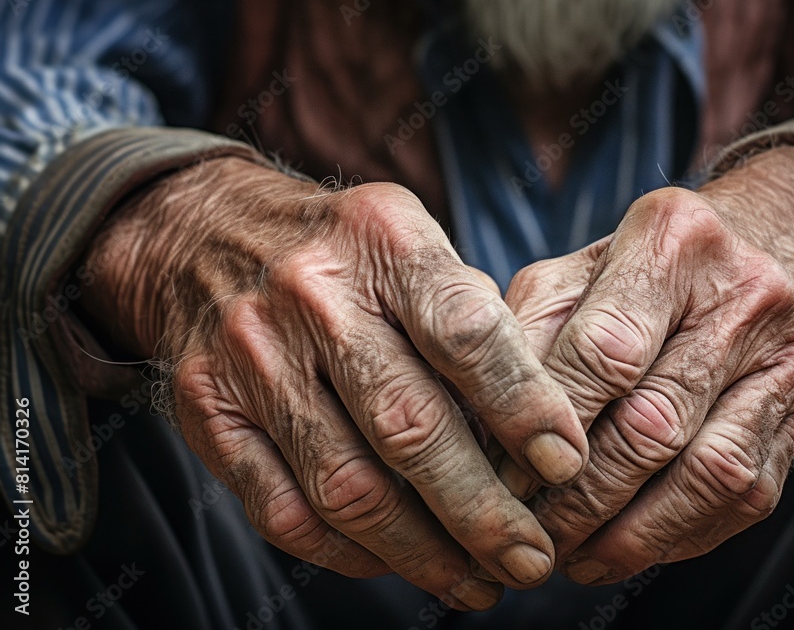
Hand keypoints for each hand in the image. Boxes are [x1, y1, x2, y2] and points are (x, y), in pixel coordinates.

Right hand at [80, 157, 588, 608]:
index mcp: (383, 241)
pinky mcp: (208, 411)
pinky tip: (397, 564)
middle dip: (482, 510)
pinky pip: (283, 509)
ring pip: (347, 485)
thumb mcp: (411, 240)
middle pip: (408, 425)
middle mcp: (313, 296)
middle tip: (532, 558)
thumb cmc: (342, 252)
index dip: (522, 405)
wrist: (202, 236)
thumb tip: (537, 423)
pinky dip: (348, 554)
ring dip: (422, 552)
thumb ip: (468, 315)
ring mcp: (252, 357)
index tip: (567, 464)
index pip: (465, 331)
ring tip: (477, 580)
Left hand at [504, 147, 793, 582]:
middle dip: (580, 498)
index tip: (501, 480)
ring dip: (630, 534)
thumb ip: (526, 335)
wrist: (779, 245)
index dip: (547, 430)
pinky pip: (742, 497)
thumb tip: (482, 427)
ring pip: (706, 474)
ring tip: (572, 557)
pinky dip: (677, 536)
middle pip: (652, 424)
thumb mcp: (577, 270)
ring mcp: (786, 359)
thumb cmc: (651, 267)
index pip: (602, 353)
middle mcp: (740, 296)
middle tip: (527, 534)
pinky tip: (626, 548)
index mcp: (670, 241)